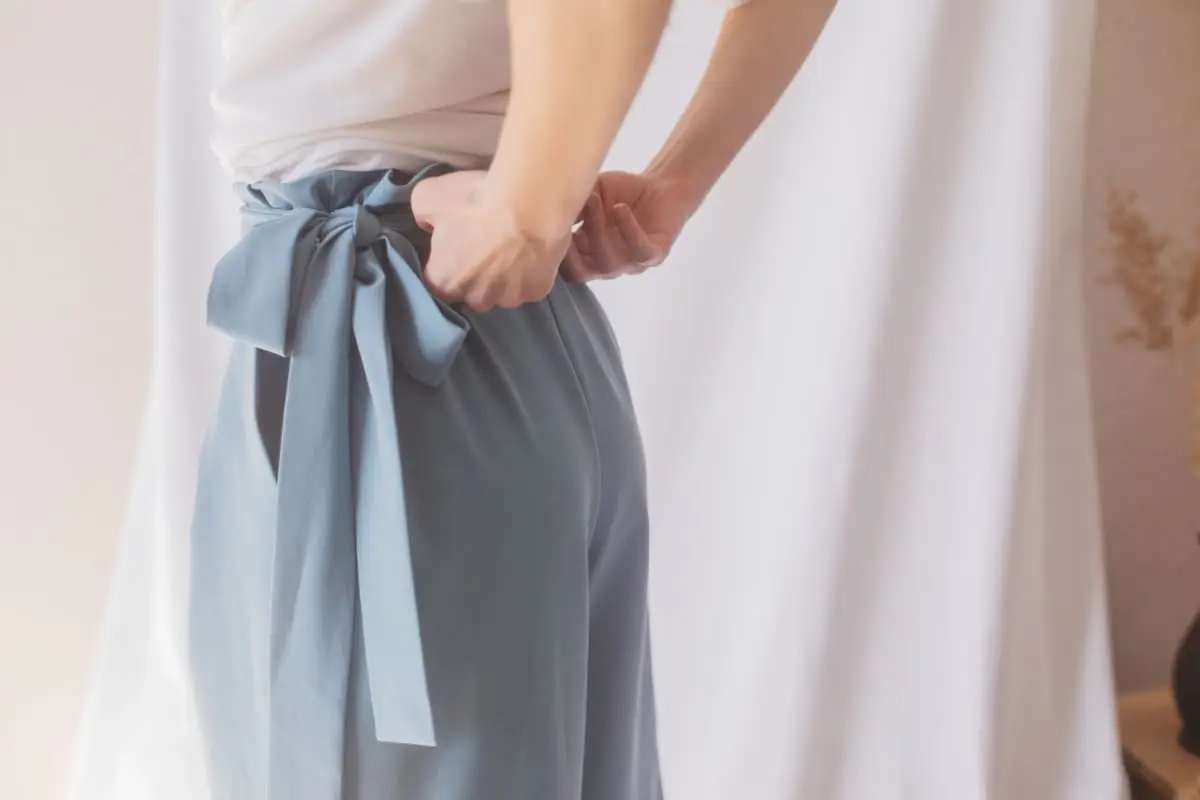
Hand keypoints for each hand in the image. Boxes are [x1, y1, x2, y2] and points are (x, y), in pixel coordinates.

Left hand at [412, 171, 570, 312]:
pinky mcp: (537, 292)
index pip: (438, 283)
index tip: (455, 247)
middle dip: (476, 277)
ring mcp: (508, 298)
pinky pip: (530, 286)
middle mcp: (475, 298)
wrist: (528, 202)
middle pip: (472, 293)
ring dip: (504, 278)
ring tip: (512, 248)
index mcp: (444, 281)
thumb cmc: (475, 201)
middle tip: (485, 246)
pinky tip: (532, 251)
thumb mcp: (429, 196)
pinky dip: (530, 273)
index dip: (446, 265)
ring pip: (503, 293)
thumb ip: (422, 217)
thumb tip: (428, 225)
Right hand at [562, 171, 694, 282]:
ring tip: (594, 201)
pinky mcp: (655, 254)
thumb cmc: (621, 193)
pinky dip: (628, 230)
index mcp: (586, 254)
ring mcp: (630, 263)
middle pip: (580, 272)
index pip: (563, 267)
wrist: (661, 186)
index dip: (552, 255)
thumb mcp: (592, 193)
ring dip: (597, 231)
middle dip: (569, 252)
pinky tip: (620, 209)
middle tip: (563, 222)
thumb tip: (550, 209)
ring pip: (608, 262)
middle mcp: (605, 265)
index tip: (542, 228)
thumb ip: (575, 203)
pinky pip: (640, 251)